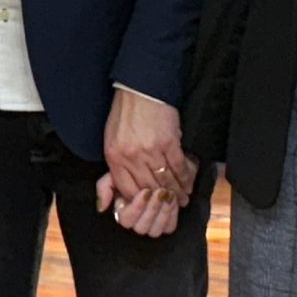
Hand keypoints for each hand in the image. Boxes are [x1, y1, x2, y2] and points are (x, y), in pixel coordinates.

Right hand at [94, 171, 183, 238]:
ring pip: (156, 230)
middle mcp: (136, 223)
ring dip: (163, 212)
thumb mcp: (115, 174)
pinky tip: (175, 200)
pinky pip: (169, 227)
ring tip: (169, 195)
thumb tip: (102, 208)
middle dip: (152, 209)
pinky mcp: (166, 225)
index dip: (136, 207)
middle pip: (142, 227)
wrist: (153, 170)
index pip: (126, 219)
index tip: (145, 191)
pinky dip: (173, 214)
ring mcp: (151, 227)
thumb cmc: (132, 173)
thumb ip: (104, 188)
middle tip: (160, 192)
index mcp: (122, 213)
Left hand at [103, 88, 197, 213]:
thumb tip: (108, 196)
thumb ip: (114, 167)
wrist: (139, 90)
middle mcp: (132, 157)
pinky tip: (188, 183)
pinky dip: (185, 177)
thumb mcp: (110, 141)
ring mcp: (151, 150)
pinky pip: (178, 166)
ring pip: (166, 179)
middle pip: (149, 188)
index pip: (128, 190)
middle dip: (162, 200)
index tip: (151, 205)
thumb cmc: (125, 114)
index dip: (141, 202)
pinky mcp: (169, 142)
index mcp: (115, 158)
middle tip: (172, 207)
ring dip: (176, 191)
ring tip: (183, 198)